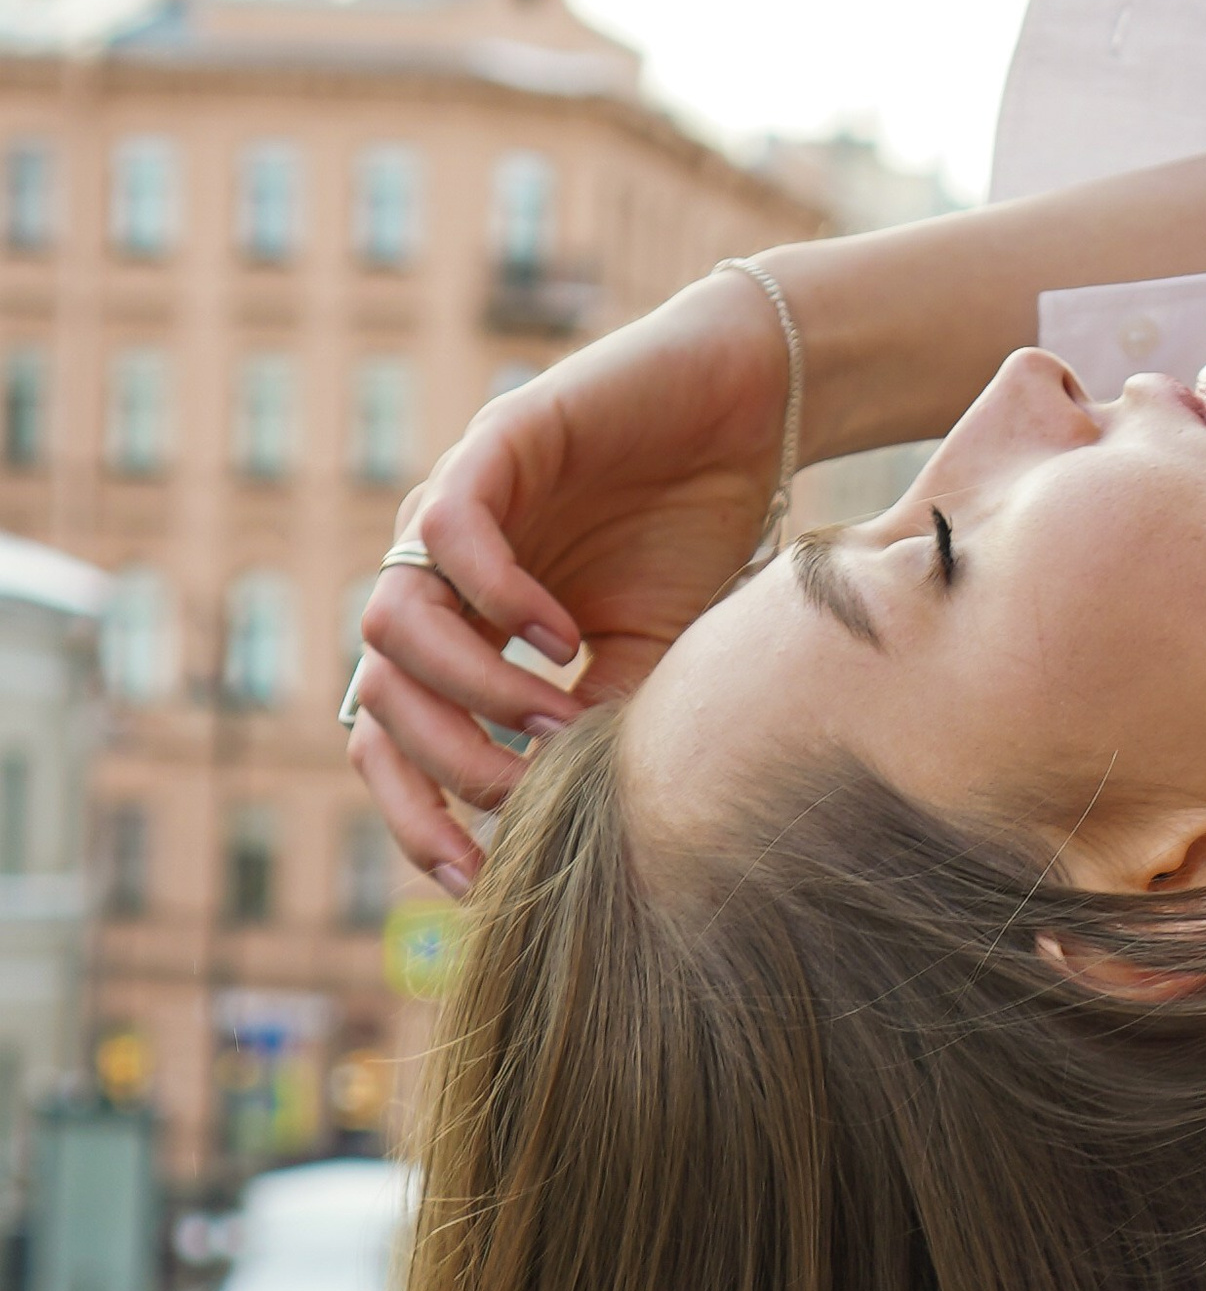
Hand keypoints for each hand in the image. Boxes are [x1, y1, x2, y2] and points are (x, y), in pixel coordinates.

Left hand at [344, 267, 794, 887]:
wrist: (745, 412)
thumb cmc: (694, 539)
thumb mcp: (648, 666)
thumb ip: (593, 738)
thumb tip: (558, 837)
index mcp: (465, 635)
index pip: (394, 740)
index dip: (415, 815)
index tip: (471, 878)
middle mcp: (441, 578)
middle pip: (377, 693)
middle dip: (446, 762)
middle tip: (527, 794)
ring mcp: (457, 510)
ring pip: (392, 622)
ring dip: (470, 691)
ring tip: (554, 718)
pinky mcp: (494, 444)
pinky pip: (450, 532)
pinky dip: (498, 598)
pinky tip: (565, 635)